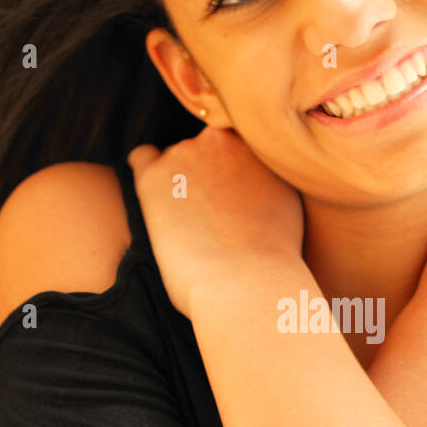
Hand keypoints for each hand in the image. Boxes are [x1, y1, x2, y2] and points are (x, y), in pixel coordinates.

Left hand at [128, 128, 304, 315]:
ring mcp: (185, 154)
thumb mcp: (286, 203)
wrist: (248, 286)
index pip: (229, 141)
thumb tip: (253, 180)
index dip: (225, 170)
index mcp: (254, 145)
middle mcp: (220, 140)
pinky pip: (140, 159)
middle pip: (201, 149)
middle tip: (209, 216)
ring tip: (190, 226)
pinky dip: (146, 178)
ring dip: (176, 184)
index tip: (226, 197)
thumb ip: (266, 179)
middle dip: (202, 176)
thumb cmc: (272, 260)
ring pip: (172, 159)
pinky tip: (156, 205)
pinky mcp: (153, 176)